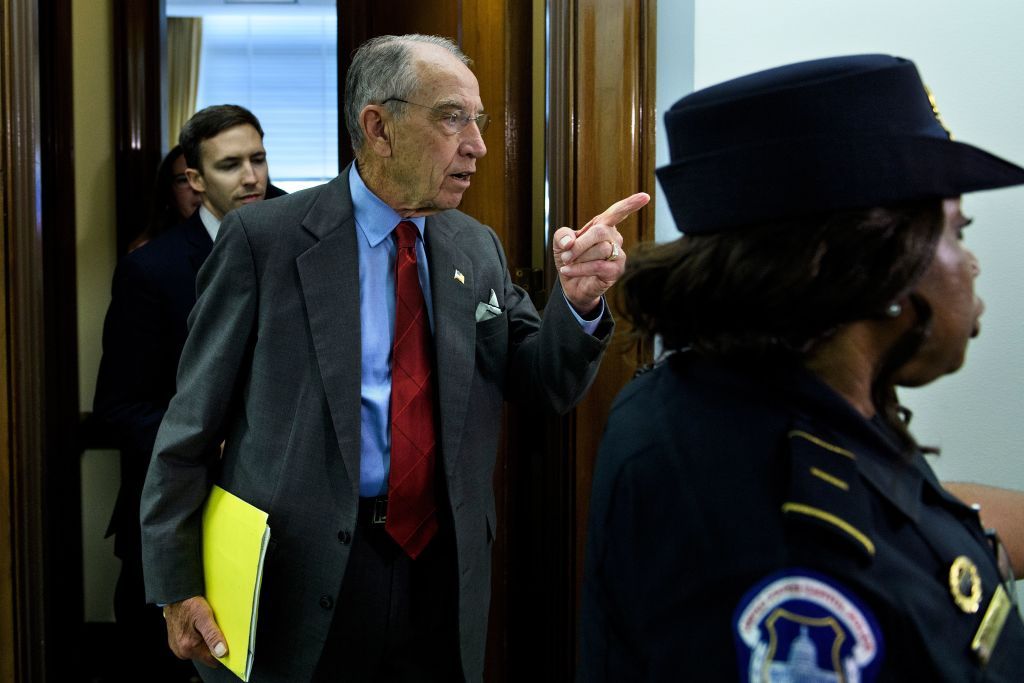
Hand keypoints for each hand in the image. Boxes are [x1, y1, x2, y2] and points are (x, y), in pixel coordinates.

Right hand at [163, 595, 227, 667]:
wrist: (175, 596)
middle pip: (205, 655)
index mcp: (189, 647)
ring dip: (205, 640)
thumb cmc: (188, 604)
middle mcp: (182, 651)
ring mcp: (178, 647)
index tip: (225, 642)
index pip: (212, 660)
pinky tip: (198, 626)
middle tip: (213, 628)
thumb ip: (213, 636)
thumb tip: (221, 652)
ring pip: (199, 649)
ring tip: (205, 625)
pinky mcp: (177, 642)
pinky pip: (192, 644)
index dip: (221, 652)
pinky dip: (198, 637)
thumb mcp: (205, 617)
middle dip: (212, 644)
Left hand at [553, 192, 649, 315]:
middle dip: (580, 244)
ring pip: (601, 250)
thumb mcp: (560, 243)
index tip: (645, 197)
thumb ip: (562, 235)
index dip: (631, 204)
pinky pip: (599, 266)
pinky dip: (580, 269)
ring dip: (579, 258)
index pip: (618, 212)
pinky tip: (568, 271)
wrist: (571, 284)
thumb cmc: (570, 259)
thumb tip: (570, 242)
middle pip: (601, 232)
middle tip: (565, 255)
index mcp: (603, 226)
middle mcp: (614, 238)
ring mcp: (618, 255)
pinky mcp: (617, 271)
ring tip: (568, 263)